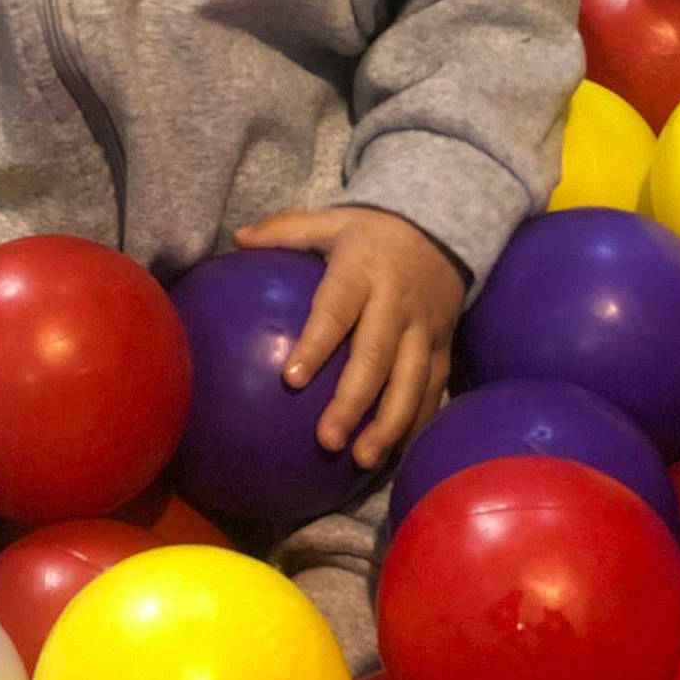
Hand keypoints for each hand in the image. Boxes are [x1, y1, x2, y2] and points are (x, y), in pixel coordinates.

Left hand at [233, 206, 466, 470]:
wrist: (442, 228)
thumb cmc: (371, 232)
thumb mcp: (331, 220)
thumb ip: (285, 230)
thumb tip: (236, 238)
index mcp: (364, 271)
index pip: (338, 310)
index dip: (316, 344)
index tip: (292, 379)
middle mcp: (397, 304)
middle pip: (375, 358)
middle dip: (352, 402)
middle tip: (327, 440)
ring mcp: (424, 330)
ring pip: (410, 383)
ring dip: (389, 425)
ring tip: (362, 459)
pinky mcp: (443, 347)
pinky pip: (433, 390)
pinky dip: (418, 424)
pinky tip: (396, 455)